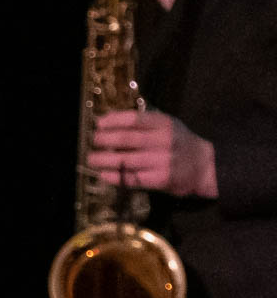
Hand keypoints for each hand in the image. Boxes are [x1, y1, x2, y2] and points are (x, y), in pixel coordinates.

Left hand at [88, 110, 218, 198]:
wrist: (206, 166)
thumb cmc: (180, 142)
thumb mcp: (168, 124)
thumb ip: (143, 120)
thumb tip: (109, 117)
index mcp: (164, 124)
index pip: (133, 119)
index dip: (112, 121)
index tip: (98, 123)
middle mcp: (163, 141)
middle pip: (126, 138)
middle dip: (104, 140)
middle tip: (93, 141)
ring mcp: (162, 161)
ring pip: (126, 160)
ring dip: (103, 160)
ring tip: (91, 159)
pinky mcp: (161, 180)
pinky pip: (133, 178)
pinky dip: (115, 177)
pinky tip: (103, 175)